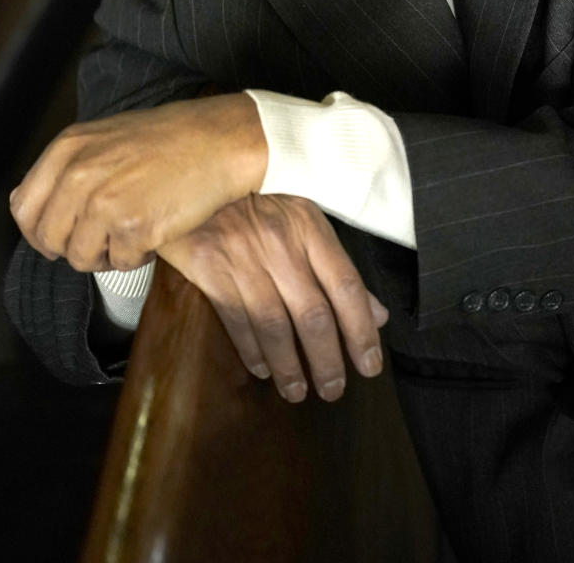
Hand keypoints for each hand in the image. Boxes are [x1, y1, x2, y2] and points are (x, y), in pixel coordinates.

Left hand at [9, 94, 266, 270]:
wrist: (220, 141)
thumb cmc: (168, 138)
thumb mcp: (105, 137)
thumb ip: (66, 167)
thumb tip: (22, 204)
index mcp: (68, 149)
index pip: (24, 208)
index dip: (39, 230)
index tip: (61, 235)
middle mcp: (79, 175)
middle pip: (49, 239)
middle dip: (74, 246)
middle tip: (104, 237)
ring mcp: (105, 203)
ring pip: (80, 258)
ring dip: (106, 254)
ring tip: (133, 231)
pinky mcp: (134, 228)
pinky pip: (119, 264)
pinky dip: (136, 255)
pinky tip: (155, 229)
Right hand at [158, 194, 388, 402]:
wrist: (196, 180)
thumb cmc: (258, 205)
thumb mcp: (303, 223)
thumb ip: (338, 269)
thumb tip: (377, 314)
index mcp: (310, 227)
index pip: (346, 286)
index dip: (361, 331)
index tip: (369, 365)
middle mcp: (281, 243)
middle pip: (312, 313)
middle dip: (327, 359)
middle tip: (334, 390)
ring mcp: (244, 257)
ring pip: (275, 325)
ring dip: (289, 366)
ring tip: (298, 392)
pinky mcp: (210, 269)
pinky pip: (237, 321)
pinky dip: (253, 351)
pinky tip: (263, 370)